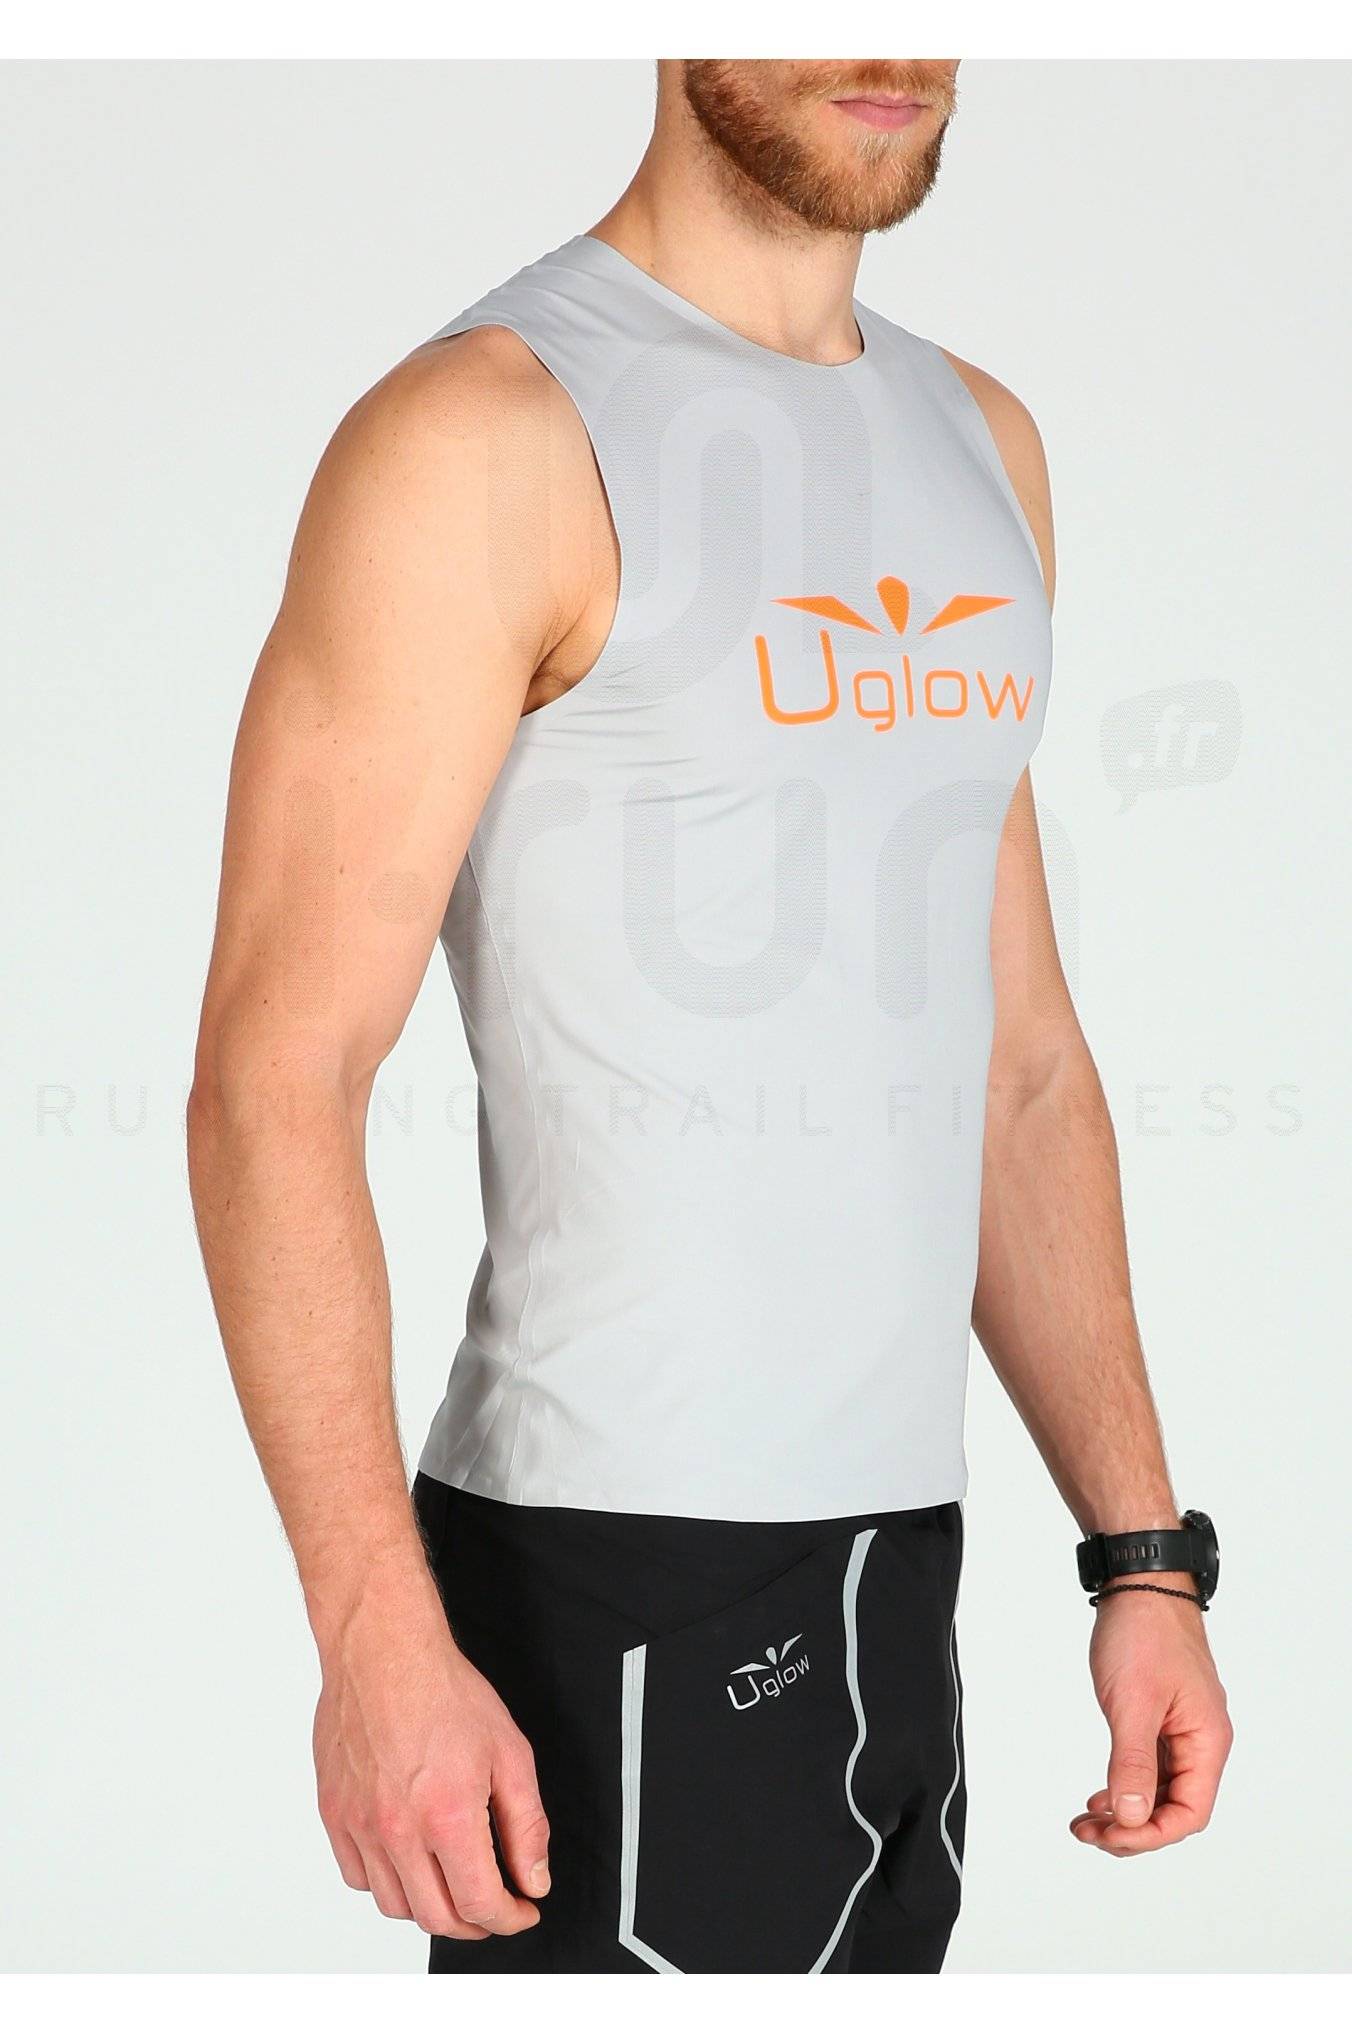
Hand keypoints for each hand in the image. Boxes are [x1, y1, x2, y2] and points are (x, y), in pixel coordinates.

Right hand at [312, 1567, 549, 1936]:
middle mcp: (398, 1829)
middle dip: (475, 1923)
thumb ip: (527, 1825)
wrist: (384, 1651)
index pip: (480, 1904)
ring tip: (452, 1883)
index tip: (521, 1911)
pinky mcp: (334, 1814)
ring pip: (395, 1906)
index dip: (509, 1918)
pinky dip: (387, 1883)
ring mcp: (360, 1825)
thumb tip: (533, 1879)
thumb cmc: (443, 1690)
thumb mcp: (510, 1752)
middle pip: (437, 1918)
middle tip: (493, 1905)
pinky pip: (358, 1877)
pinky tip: (409, 1861)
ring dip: (430, 1908)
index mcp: (447, 1816)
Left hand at [1072, 1583, 1232, 1856]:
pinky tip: (1102, 1794)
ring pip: (1160, 1790)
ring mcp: (1182, 1728)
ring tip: (1087, 1819)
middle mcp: (1201, 1740)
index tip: (1109, 1837)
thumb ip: (1134, 1764)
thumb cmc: (1144, 1633)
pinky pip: (1150, 1766)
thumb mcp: (1133, 1704)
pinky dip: (1126, 1785)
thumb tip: (1132, 1819)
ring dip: (1125, 1810)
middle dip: (1131, 1828)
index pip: (1190, 1813)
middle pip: (1175, 1808)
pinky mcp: (1162, 1716)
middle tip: (1087, 1832)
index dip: (1150, 1834)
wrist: (1139, 1583)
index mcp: (1207, 1741)